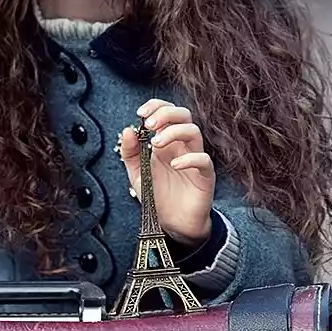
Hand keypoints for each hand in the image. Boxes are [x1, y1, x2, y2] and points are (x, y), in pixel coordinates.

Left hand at [119, 99, 214, 244]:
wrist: (172, 224)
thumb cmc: (157, 196)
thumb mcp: (136, 174)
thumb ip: (129, 153)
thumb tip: (127, 130)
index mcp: (166, 141)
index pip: (167, 112)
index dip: (156, 106)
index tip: (140, 113)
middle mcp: (182, 146)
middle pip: (184, 115)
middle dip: (166, 114)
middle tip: (149, 126)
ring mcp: (195, 159)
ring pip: (194, 132)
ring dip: (174, 132)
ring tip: (156, 144)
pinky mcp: (204, 176)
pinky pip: (203, 160)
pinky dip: (189, 159)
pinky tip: (174, 166)